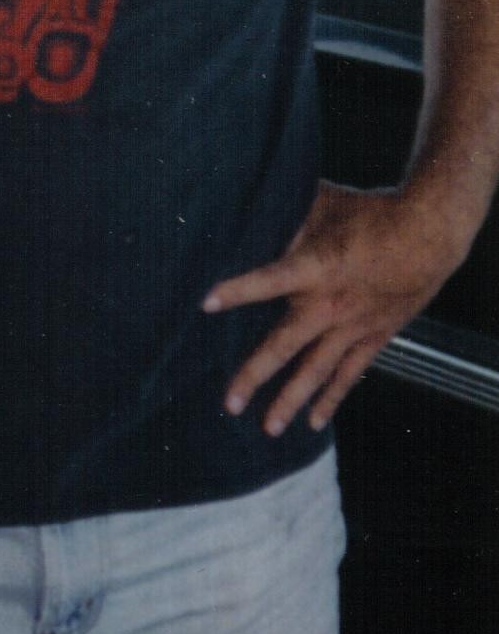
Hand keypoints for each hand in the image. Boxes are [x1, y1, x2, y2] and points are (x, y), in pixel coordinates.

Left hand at [203, 180, 470, 435]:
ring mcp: (353, 326)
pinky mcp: (374, 336)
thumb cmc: (370, 213)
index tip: (205, 303)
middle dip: (255, 375)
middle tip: (230, 403)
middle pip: (285, 345)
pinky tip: (313, 421)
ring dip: (291, 400)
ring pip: (317, 371)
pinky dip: (331, 397)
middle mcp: (330, 304)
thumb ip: (285, 221)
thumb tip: (250, 221)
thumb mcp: (322, 205)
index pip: (268, 280)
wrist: (428, 232)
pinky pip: (349, 373)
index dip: (237, 290)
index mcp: (315, 268)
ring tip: (269, 428)